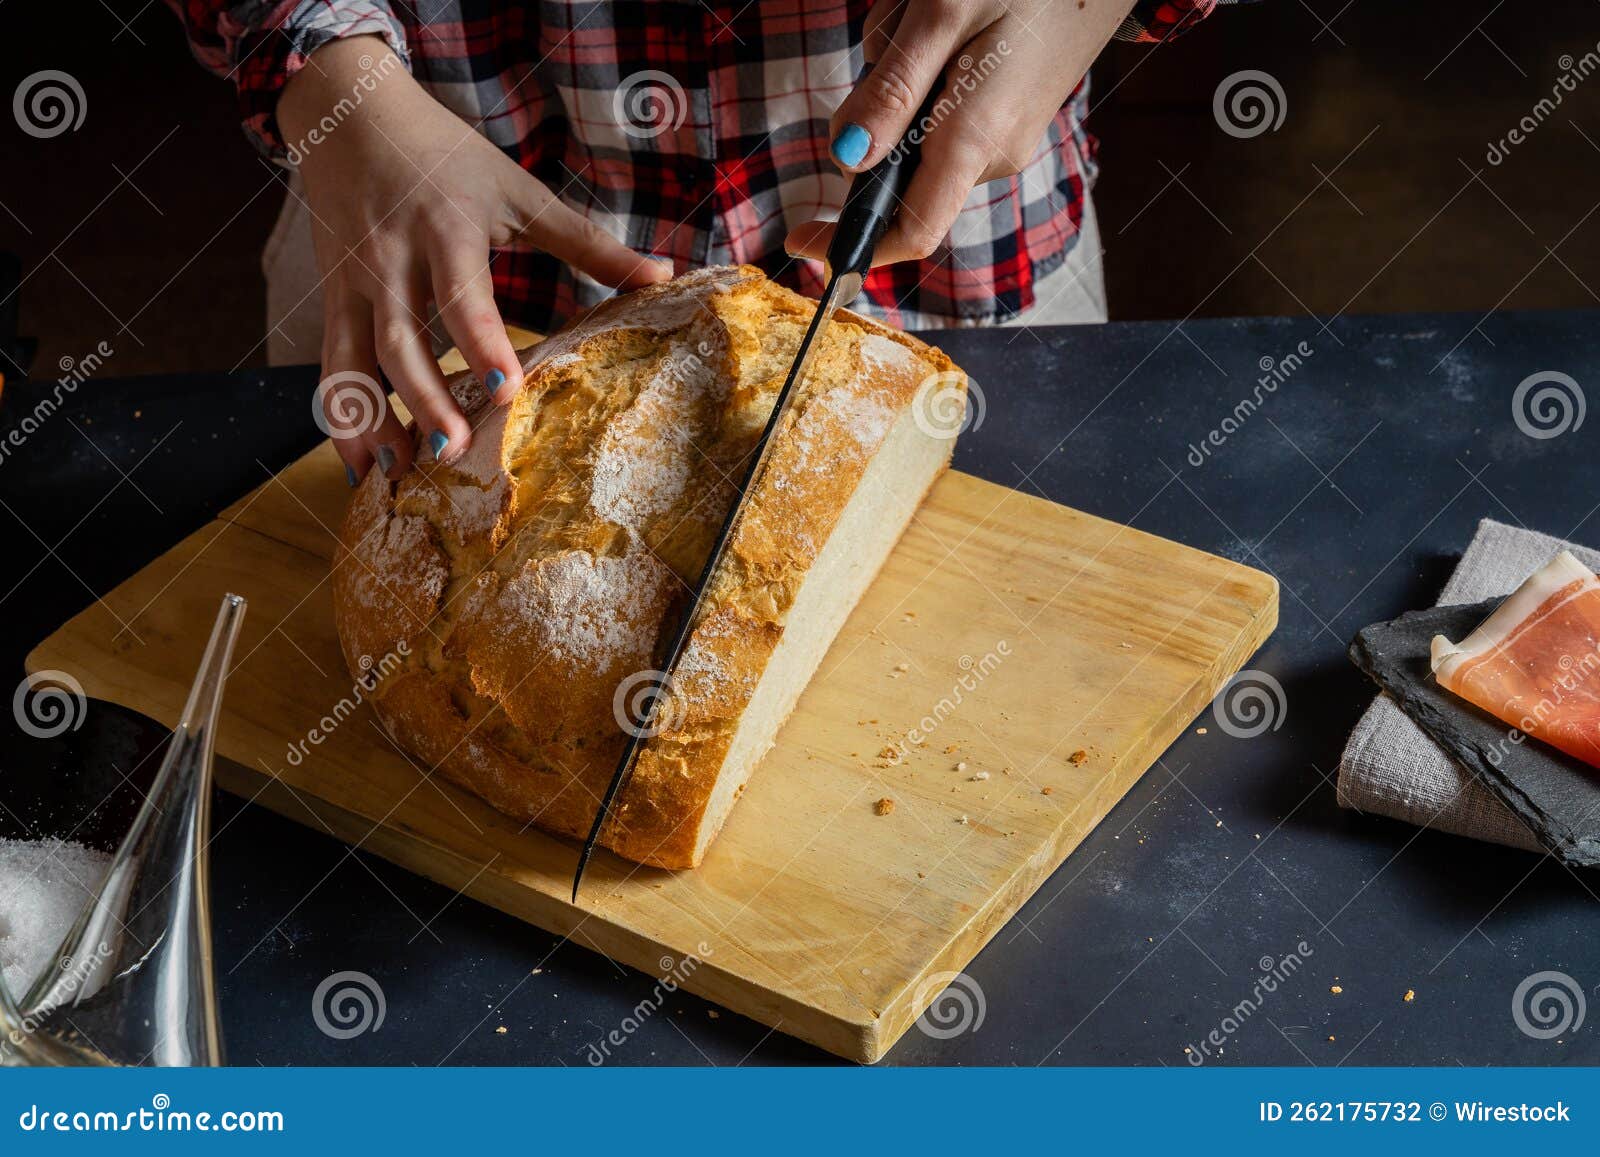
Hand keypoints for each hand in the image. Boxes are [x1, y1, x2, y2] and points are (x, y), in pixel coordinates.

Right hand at [278, 37, 669, 481]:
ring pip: (353, 359)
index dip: (482, 343)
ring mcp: (353, 283)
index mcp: (445, 230)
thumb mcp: (518, 190)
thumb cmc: (448, 157)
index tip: (504, 390)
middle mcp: (392, 261)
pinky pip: (332, 364)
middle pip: (400, 338)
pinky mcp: (331, 299)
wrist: (350, 113)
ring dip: (370, 419)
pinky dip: (342, 416)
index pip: (462, 295)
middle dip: (423, 397)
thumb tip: (662, 275)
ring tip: (396, 472)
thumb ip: (585, 241)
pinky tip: (362, 465)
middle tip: (452, 449)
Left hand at [785, 0, 1131, 267]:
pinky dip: (925, 72)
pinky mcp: (1007, 118)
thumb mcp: (942, 14)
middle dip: (874, 112)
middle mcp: (994, 155)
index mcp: (976, 140)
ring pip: (915, 133)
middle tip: (898, 33)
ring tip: (929, 15)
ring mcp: (1005, 138)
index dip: (852, 248)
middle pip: (898, 167)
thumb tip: (846, 159)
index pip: (910, 232)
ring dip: (899, 76)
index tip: (800, 243)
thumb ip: (891, 92)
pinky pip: (942, 113)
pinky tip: (948, 23)